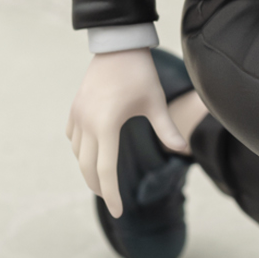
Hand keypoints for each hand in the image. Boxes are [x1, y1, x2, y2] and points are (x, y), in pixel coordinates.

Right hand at [65, 49, 186, 217]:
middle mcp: (88, 123)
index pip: (106, 170)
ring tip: (104, 180)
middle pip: (88, 167)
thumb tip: (184, 151)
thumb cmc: (140, 74)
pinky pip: (73, 138)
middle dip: (99, 187)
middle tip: (112, 201)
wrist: (118, 45)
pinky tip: (92, 154)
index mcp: (107, 124)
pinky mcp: (76, 108)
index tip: (119, 212)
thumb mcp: (156, 103)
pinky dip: (81, 151)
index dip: (112, 194)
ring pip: (79, 154)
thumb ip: (168, 129)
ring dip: (89, 169)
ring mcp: (78, 115)